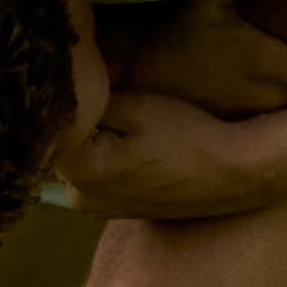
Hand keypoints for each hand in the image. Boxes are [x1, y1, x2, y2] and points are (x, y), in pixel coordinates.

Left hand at [64, 90, 274, 219]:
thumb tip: (70, 87)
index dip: (75, 94)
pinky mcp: (113, 209)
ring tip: (124, 112)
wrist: (231, 175)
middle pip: (64, 141)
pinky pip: (96, 172)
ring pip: (80, 155)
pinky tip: (132, 139)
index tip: (94, 76)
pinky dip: (106, 153)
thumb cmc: (186, 138)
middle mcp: (78, 196)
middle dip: (80, 116)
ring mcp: (96, 207)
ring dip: (92, 134)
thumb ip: (93, 98)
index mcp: (78, 170)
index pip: (55, 120)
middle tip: (109, 89)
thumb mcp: (135, 106)